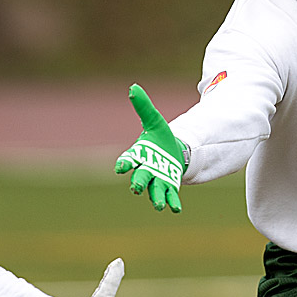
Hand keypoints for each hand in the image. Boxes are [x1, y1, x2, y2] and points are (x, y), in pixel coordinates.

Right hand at [115, 84, 186, 212]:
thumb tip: (133, 87)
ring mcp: (156, 179)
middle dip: (139, 182)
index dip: (124, 163)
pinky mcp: (168, 186)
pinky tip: (175, 209)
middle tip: (136, 189)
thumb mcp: (154, 120)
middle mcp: (145, 169)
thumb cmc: (158, 136)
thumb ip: (143, 106)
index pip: (128, 159)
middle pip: (140, 177)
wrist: (171, 151)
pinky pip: (168, 195)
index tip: (121, 167)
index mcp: (138, 154)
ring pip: (154, 190)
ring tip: (159, 206)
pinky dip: (172, 202)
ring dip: (156, 197)